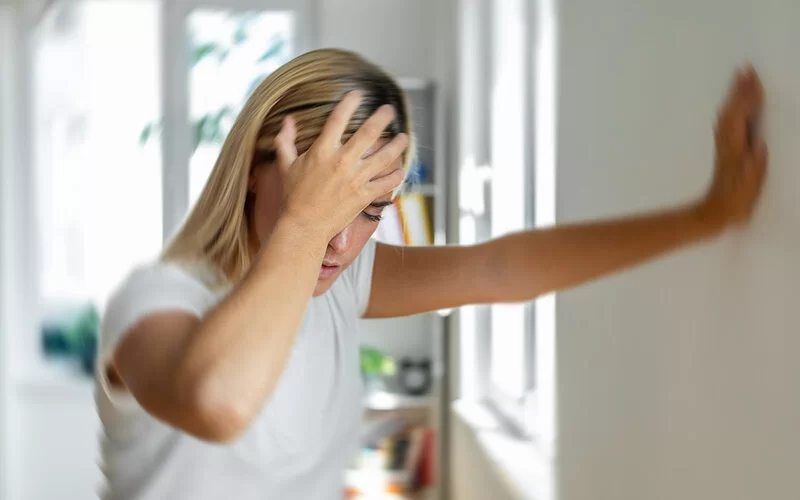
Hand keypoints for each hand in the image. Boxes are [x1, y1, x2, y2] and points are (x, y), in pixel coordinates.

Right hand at [273, 91, 408, 239]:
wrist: (304, 227)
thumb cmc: (293, 196)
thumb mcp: (286, 165)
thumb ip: (285, 140)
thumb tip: (288, 120)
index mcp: (322, 151)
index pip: (338, 119)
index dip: (349, 103)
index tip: (358, 94)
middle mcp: (342, 162)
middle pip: (368, 132)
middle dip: (382, 117)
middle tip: (390, 109)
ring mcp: (356, 179)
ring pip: (384, 156)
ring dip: (397, 145)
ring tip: (404, 137)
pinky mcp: (364, 196)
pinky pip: (387, 182)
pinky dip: (396, 175)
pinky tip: (400, 169)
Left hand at [698, 65, 767, 230]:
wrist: (714, 213)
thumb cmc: (736, 203)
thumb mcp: (750, 188)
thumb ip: (754, 167)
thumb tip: (759, 147)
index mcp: (735, 150)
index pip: (741, 118)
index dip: (747, 99)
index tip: (754, 80)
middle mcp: (727, 144)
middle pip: (731, 111)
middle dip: (739, 89)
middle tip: (745, 67)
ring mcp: (724, 146)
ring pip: (727, 115)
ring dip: (734, 95)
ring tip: (740, 77)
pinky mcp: (725, 150)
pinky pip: (727, 122)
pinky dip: (732, 107)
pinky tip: (734, 104)